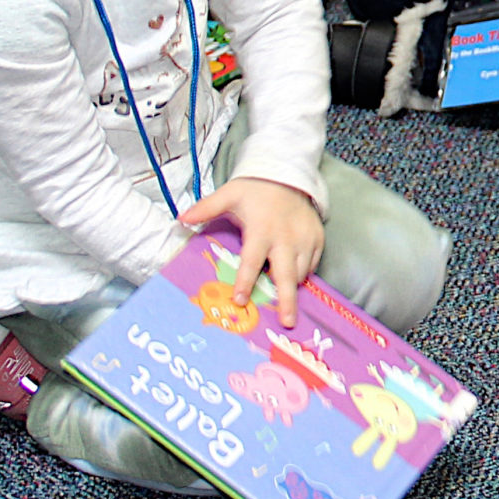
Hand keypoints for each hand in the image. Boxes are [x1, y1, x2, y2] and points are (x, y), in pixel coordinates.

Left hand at [181, 177, 324, 329]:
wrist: (288, 176)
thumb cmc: (255, 190)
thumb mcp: (229, 195)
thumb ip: (206, 208)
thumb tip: (180, 218)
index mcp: (262, 229)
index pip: (252, 260)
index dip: (245, 281)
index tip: (240, 300)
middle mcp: (286, 237)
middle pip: (286, 275)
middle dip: (287, 300)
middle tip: (286, 322)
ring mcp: (305, 239)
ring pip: (300, 272)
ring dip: (291, 288)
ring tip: (286, 306)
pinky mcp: (318, 239)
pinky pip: (311, 264)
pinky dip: (303, 274)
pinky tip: (293, 279)